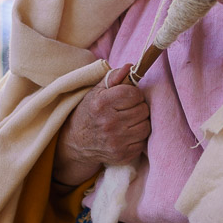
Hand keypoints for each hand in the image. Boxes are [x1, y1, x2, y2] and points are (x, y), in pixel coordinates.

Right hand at [53, 64, 149, 184]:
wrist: (76, 142)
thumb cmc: (89, 112)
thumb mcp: (96, 91)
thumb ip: (114, 77)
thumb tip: (130, 67)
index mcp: (102, 104)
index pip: (134, 94)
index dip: (134, 94)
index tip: (128, 97)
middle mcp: (109, 123)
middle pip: (143, 110)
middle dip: (138, 107)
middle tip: (128, 109)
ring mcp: (116, 141)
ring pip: (146, 126)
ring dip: (140, 122)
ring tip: (129, 121)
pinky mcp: (122, 155)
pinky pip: (142, 142)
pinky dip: (138, 137)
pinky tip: (127, 134)